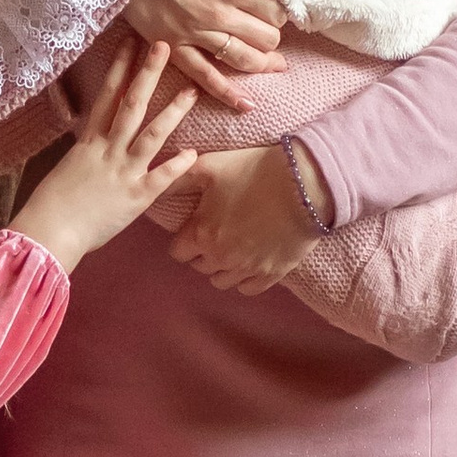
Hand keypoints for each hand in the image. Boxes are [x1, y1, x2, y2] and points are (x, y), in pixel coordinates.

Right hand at [7, 44, 198, 272]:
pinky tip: (193, 152)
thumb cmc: (51, 204)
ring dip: (173, 112)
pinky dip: (177, 165)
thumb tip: (96, 145)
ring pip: (151, 135)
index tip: (131, 43)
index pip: (107, 96)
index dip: (120, 68)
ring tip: (192, 91)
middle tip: (164, 46)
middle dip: (148, 74)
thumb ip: (87, 154)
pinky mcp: (135, 197)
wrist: (49, 232)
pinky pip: (160, 178)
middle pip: (131, 105)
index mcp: (89, 142)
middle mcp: (107, 151)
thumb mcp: (68, 169)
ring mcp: (123, 172)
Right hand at [121, 0, 288, 110]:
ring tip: (274, 63)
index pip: (277, 10)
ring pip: (244, 59)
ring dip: (263, 62)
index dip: (281, 9)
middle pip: (266, 37)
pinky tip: (247, 104)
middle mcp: (221, 15)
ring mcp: (197, 35)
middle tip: (270, 27)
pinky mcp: (175, 48)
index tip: (279, 6)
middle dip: (272, 33)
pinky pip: (206, 78)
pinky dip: (228, 94)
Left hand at [160, 142, 317, 294]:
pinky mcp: (272, 275)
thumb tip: (152, 185)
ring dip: (221, 267)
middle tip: (215, 232)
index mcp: (201, 235)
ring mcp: (247, 270)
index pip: (177, 252)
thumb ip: (176, 180)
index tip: (195, 227)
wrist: (304, 182)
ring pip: (221, 281)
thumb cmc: (254, 170)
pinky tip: (248, 261)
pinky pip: (247, 289)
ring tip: (232, 246)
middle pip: (198, 267)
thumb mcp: (209, 167)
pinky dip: (244, 279)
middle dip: (202, 251)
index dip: (184, 238)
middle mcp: (220, 258)